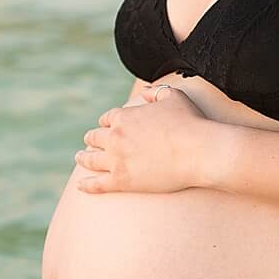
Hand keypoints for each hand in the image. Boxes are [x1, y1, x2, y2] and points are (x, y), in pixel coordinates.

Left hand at [74, 82, 207, 193]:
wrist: (197, 151)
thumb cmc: (189, 122)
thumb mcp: (173, 96)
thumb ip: (156, 92)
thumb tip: (144, 93)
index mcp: (124, 117)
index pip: (108, 118)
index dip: (107, 122)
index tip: (107, 126)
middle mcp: (115, 137)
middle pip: (96, 137)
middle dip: (92, 138)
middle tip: (89, 142)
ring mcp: (116, 160)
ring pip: (91, 159)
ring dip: (83, 158)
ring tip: (80, 158)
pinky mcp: (121, 181)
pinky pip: (97, 184)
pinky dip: (87, 185)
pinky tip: (81, 186)